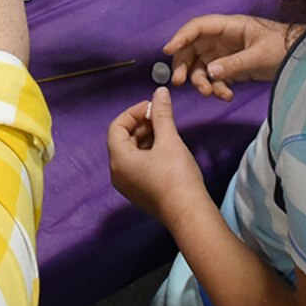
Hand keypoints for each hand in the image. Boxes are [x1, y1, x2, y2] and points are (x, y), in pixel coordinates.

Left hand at [107, 87, 210, 225]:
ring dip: (145, 137)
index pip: (117, 126)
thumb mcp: (169, 140)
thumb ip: (162, 114)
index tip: (153, 106)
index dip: (133, 112)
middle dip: (140, 124)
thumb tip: (160, 92)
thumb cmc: (176, 175)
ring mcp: (128, 185)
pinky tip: (166, 149)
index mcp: (118, 160)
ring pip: (130, 152)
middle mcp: (117, 173)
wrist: (189, 213)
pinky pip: (137, 165)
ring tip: (165, 130)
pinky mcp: (139, 192)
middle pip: (122, 139)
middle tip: (160, 116)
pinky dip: (147, 152)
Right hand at [164, 14, 298, 100]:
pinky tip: (226, 96)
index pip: (198, 27)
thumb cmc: (283, 47)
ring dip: (201, 81)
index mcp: (229, 27)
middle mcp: (223, 39)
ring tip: (211, 94)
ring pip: (201, 66)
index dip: (181, 36)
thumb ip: (233, 64)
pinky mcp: (231, 67)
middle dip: (185, 65)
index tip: (168, 50)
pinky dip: (217, 88)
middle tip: (180, 82)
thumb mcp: (259, 55)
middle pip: (193, 48)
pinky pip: (215, 78)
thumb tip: (210, 72)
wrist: (301, 58)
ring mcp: (226, 54)